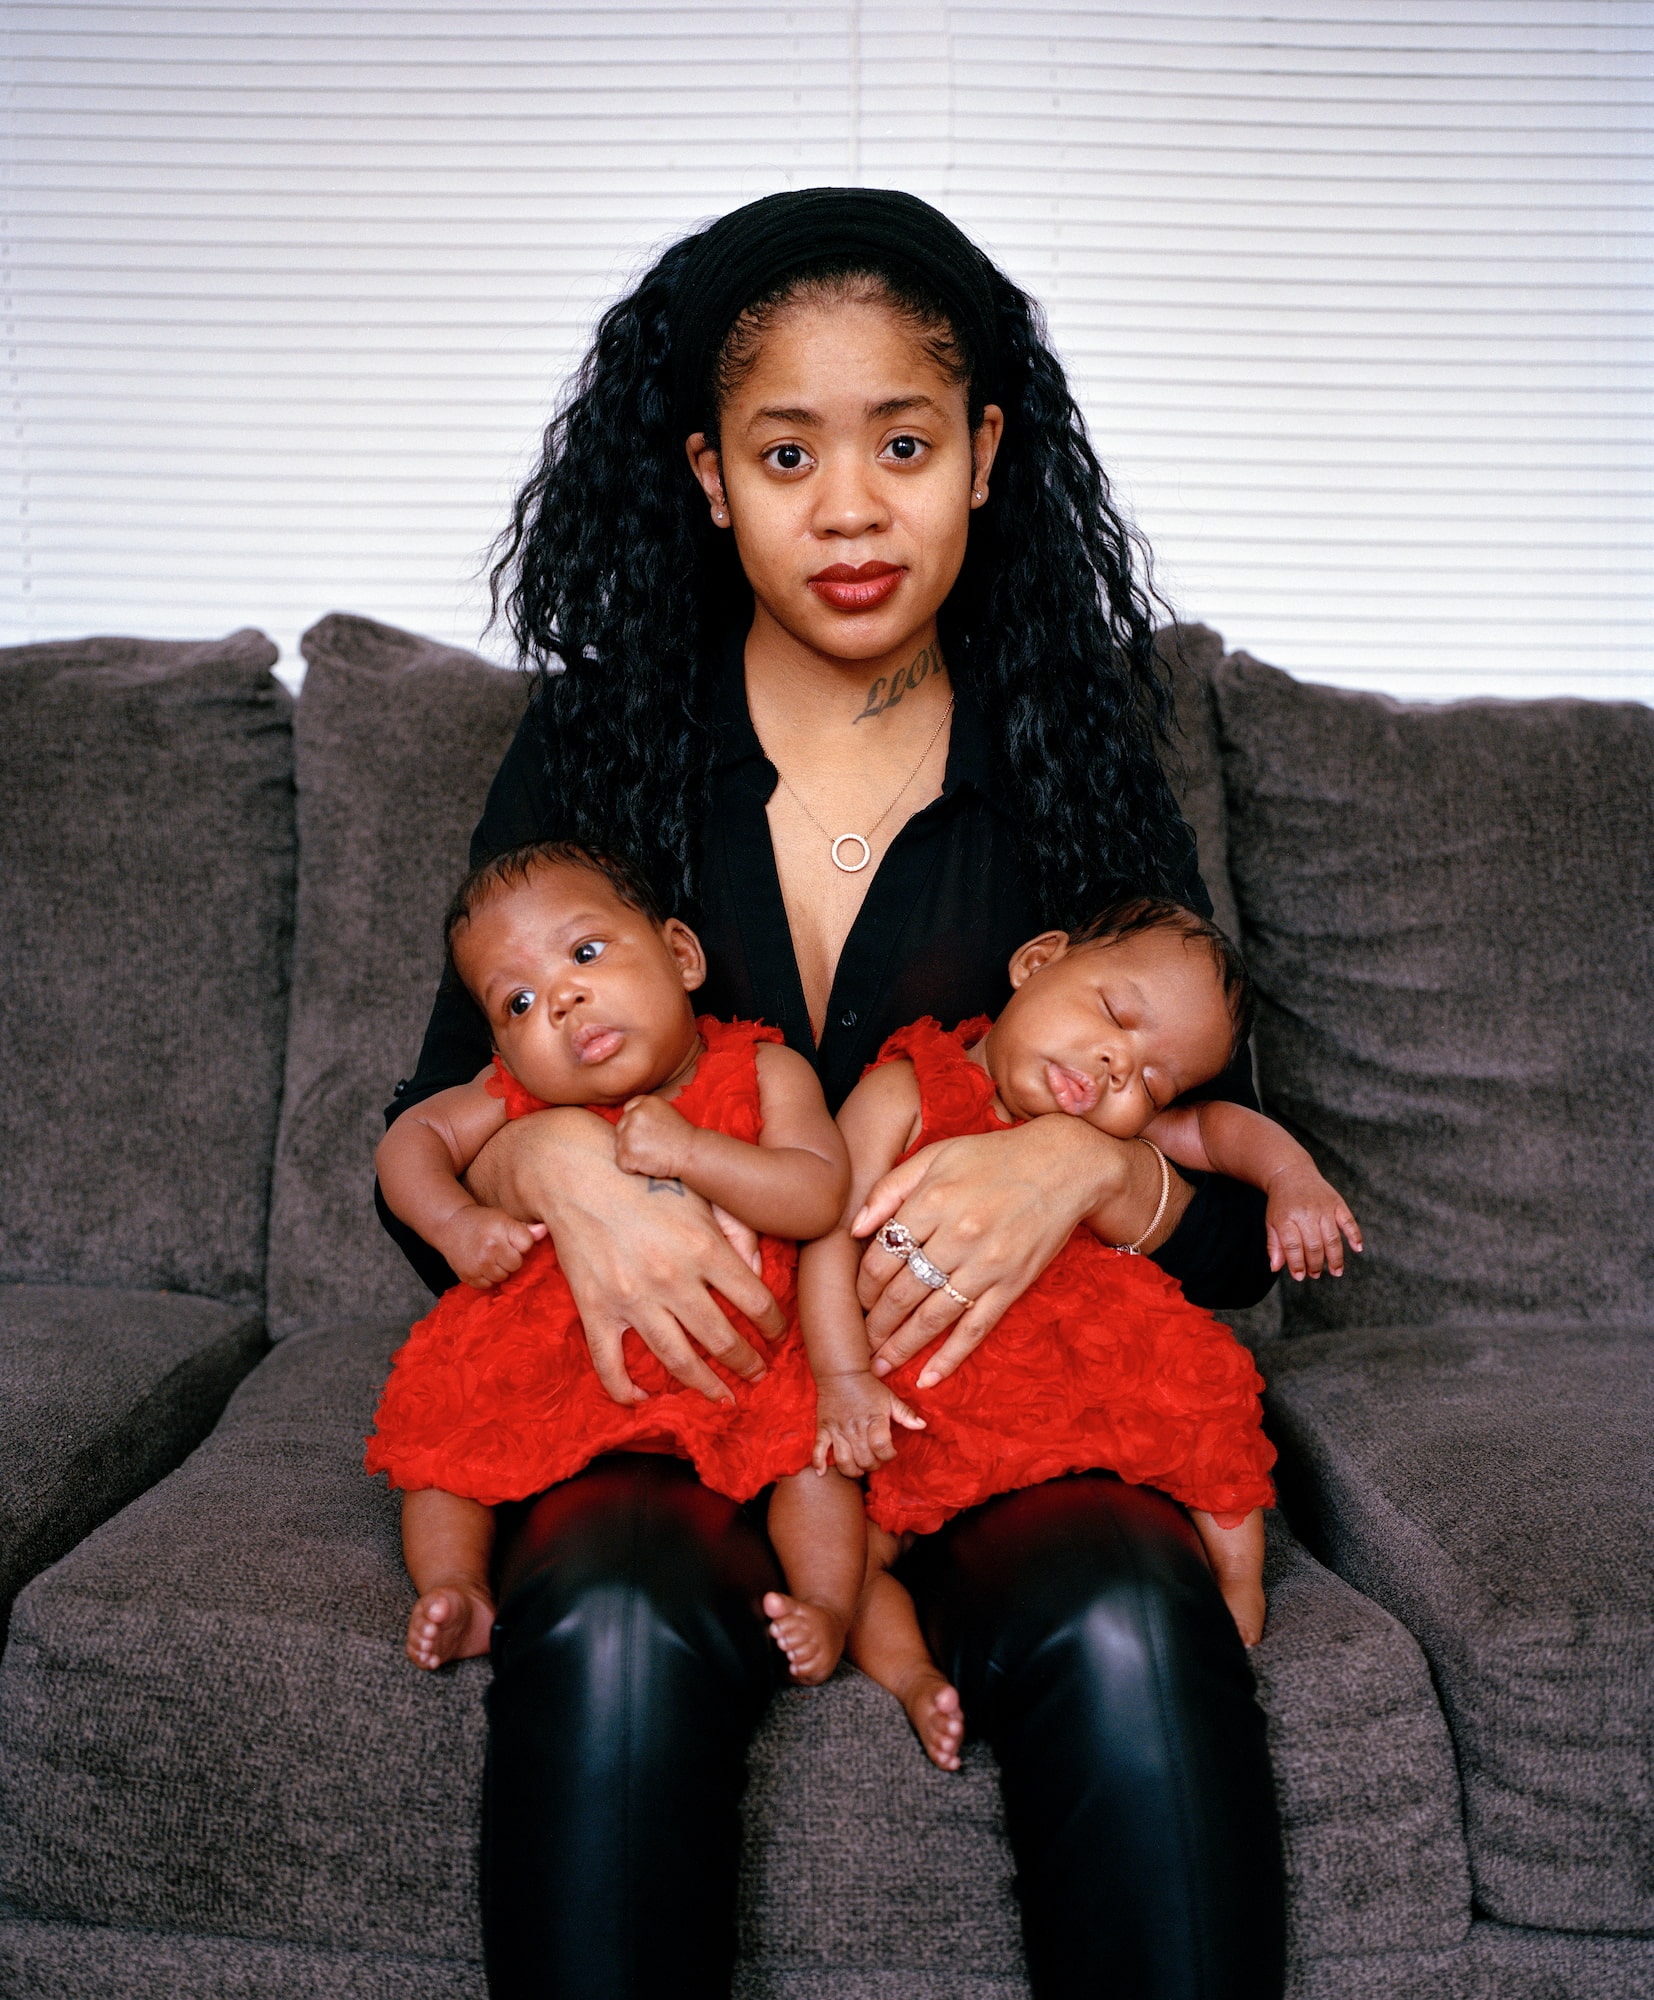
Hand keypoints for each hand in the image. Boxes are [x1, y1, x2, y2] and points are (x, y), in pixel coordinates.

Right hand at [433, 1205, 546, 1288]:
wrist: (450, 1225)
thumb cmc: (482, 1221)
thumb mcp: (503, 1218)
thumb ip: (525, 1228)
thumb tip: (545, 1231)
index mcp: (501, 1229)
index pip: (526, 1245)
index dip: (522, 1243)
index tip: (512, 1239)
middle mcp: (490, 1248)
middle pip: (517, 1264)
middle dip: (511, 1258)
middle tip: (500, 1249)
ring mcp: (478, 1265)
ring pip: (503, 1277)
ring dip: (500, 1269)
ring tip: (491, 1256)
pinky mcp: (468, 1276)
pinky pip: (488, 1285)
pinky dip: (487, 1277)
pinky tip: (482, 1265)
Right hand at [464, 1108, 783, 1405]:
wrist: (575, 1172)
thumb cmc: (644, 1177)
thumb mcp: (701, 1192)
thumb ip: (736, 1230)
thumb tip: (756, 1273)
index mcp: (704, 1246)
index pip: (756, 1301)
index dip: (774, 1325)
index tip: (777, 1334)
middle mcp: (672, 1278)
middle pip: (722, 1339)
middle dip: (747, 1363)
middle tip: (758, 1374)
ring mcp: (632, 1298)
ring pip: (678, 1361)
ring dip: (706, 1386)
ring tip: (723, 1397)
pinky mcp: (596, 1309)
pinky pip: (610, 1364)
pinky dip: (624, 1390)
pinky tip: (641, 1400)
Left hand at [614, 1094, 697, 1181]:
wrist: (690, 1154)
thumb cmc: (682, 1137)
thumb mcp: (666, 1112)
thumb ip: (646, 1111)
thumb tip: (628, 1117)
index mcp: (645, 1102)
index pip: (628, 1111)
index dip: (636, 1125)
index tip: (648, 1134)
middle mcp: (634, 1115)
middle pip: (620, 1129)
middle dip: (631, 1139)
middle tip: (652, 1146)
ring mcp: (629, 1134)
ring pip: (619, 1147)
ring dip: (632, 1154)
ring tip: (652, 1155)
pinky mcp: (627, 1153)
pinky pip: (622, 1164)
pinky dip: (633, 1168)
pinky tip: (649, 1164)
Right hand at [812, 1370, 924, 1475]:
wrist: (841, 1373)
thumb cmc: (868, 1387)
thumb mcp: (890, 1398)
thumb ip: (906, 1414)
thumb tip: (922, 1426)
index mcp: (874, 1419)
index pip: (882, 1448)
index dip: (888, 1455)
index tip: (890, 1452)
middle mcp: (855, 1427)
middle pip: (865, 1460)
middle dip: (873, 1465)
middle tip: (875, 1459)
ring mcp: (838, 1430)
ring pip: (844, 1461)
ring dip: (853, 1470)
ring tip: (858, 1466)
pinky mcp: (823, 1429)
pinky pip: (818, 1450)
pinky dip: (819, 1463)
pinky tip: (822, 1472)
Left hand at [851, 1119, 1133, 1388]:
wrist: (1064, 1166)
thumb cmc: (993, 1157)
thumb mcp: (936, 1156)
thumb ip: (890, 1189)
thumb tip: (854, 1228)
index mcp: (932, 1201)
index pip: (881, 1258)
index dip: (862, 1286)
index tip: (856, 1301)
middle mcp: (957, 1236)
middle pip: (901, 1293)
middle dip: (875, 1324)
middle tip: (859, 1343)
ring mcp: (987, 1264)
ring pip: (933, 1317)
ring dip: (902, 1346)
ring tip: (881, 1367)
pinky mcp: (1013, 1284)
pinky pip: (976, 1328)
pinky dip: (950, 1357)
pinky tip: (928, 1378)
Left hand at [1265, 1163, 1362, 1278]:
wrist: (1291, 1173)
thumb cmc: (1281, 1202)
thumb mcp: (1271, 1222)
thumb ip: (1274, 1245)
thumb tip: (1275, 1268)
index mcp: (1286, 1218)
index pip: (1293, 1246)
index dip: (1297, 1264)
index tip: (1300, 1276)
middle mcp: (1306, 1213)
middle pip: (1314, 1245)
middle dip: (1315, 1264)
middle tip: (1315, 1274)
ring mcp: (1323, 1208)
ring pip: (1332, 1238)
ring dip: (1335, 1258)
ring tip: (1336, 1271)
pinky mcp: (1337, 1203)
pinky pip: (1349, 1222)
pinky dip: (1355, 1236)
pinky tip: (1357, 1249)